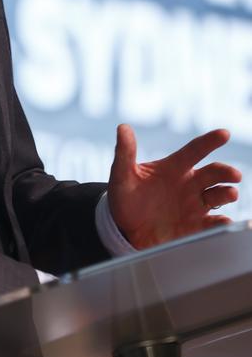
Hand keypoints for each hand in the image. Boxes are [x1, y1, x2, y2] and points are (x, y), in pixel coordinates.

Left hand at [107, 124, 241, 249]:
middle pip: (213, 173)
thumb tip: (123, 128)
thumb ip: (124, 152)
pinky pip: (213, 224)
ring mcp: (194, 205)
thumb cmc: (124, 197)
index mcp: (174, 167)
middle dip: (226, 172)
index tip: (224, 133)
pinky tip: (224, 222)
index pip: (195, 150)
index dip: (209, 141)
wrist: (123, 229)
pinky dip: (221, 223)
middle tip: (234, 175)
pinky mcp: (195, 226)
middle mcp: (189, 184)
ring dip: (227, 193)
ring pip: (218, 195)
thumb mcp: (121, 174)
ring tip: (230, 193)